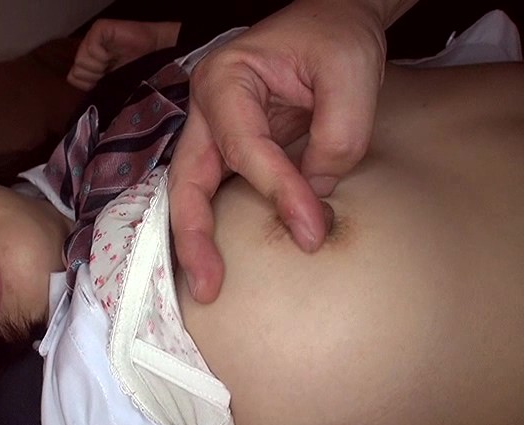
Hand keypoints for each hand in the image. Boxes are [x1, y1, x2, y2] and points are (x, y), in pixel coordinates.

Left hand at [67, 19, 179, 90]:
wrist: (154, 52)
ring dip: (98, 66)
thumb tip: (78, 88)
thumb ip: (94, 85)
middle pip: (76, 69)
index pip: (73, 77)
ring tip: (111, 63)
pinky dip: (102, 56)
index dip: (88, 84)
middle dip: (94, 75)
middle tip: (109, 71)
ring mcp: (92, 37)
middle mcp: (87, 48)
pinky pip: (91, 48)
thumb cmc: (135, 68)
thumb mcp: (111, 81)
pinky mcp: (100, 28)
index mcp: (88, 61)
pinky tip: (111, 55)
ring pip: (81, 60)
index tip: (104, 81)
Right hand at [169, 0, 397, 302]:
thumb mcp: (350, 76)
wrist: (333, 22)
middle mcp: (207, 107)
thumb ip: (335, 141)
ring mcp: (214, 128)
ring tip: (207, 284)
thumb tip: (312, 201)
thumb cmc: (337, 38)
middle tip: (207, 287)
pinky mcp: (230, 146)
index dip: (278, 192)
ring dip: (196, 237)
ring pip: (190, 190)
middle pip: (186, 178)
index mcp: (226, 79)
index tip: (313, 230)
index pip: (245, 148)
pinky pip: (215, 190)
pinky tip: (221, 257)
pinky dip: (215, 224)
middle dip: (193, 235)